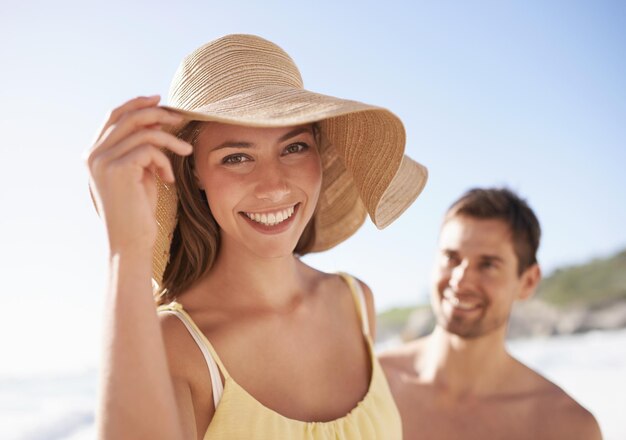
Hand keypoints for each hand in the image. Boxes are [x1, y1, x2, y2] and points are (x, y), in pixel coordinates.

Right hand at [85, 96, 191, 254]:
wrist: (131, 241)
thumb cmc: (138, 211)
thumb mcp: (139, 174)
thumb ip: (140, 149)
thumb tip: (157, 121)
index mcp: (95, 154)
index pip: (114, 116)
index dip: (137, 104)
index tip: (160, 100)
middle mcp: (94, 154)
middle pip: (128, 116)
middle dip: (158, 114)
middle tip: (180, 118)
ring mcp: (103, 161)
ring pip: (143, 131)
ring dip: (170, 140)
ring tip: (185, 152)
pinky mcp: (118, 169)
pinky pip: (150, 149)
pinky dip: (165, 161)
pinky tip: (168, 180)